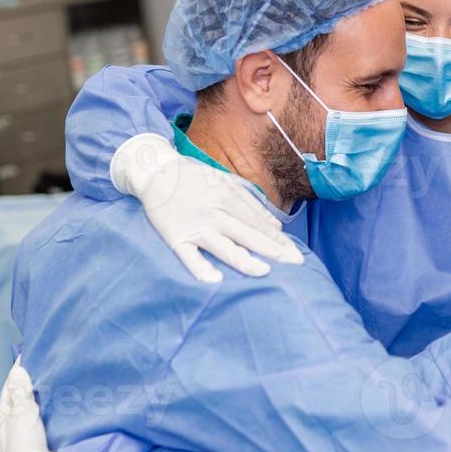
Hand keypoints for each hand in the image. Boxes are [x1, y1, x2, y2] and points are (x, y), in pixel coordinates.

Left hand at [0, 361, 71, 451]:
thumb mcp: (22, 414)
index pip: (8, 391)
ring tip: (48, 391)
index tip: (27, 360)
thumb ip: (20, 392)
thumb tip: (17, 370)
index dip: (17, 376)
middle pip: (16, 404)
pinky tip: (51, 415)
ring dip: (34, 404)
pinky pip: (35, 427)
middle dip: (25, 389)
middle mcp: (6, 430)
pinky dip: (40, 417)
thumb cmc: (25, 446)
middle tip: (40, 372)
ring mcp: (19, 443)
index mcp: (1, 419)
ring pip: (25, 416)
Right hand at [110, 133, 303, 282]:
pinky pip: (189, 257)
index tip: (295, 254)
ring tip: (264, 271)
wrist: (155, 172)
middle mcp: (214, 212)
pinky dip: (201, 269)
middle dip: (273, 249)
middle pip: (248, 234)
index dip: (278, 239)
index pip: (259, 222)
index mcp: (227, 197)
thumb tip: (276, 225)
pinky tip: (216, 279)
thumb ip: (251, 202)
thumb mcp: (225, 181)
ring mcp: (195, 226)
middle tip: (295, 263)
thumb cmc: (194, 178)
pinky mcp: (176, 238)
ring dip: (244, 259)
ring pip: (223, 246)